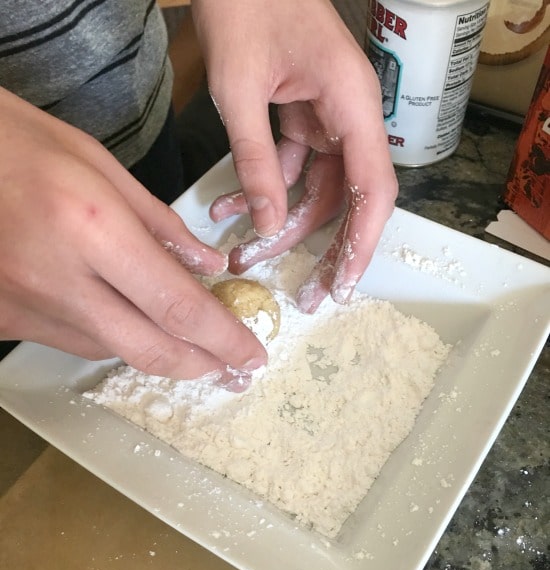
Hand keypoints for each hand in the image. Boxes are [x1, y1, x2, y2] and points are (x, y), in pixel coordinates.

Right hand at [0, 88, 265, 387]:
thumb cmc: (13, 141)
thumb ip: (159, 222)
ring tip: (194, 348)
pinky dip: (115, 339)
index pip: (177, 305)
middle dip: (202, 365)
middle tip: (234, 370)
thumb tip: (207, 265)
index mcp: (92, 229)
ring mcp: (26, 308)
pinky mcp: (5, 320)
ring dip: (161, 354)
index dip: (223, 338)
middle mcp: (60, 281)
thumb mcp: (97, 163)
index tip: (252, 355)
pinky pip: (76, 342)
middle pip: (150, 348)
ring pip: (114, 352)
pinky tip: (133, 327)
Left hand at [193, 0, 397, 311]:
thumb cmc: (243, 5)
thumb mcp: (239, 90)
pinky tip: (227, 209)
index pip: (373, 190)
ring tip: (243, 258)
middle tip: (304, 295)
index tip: (342, 286)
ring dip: (280, 224)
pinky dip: (261, 189)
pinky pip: (289, 167)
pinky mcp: (302, 116)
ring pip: (315, 190)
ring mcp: (326, 117)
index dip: (361, 244)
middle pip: (346, 199)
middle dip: (321, 248)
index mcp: (352, 104)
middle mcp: (349, 116)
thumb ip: (256, 159)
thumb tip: (266, 224)